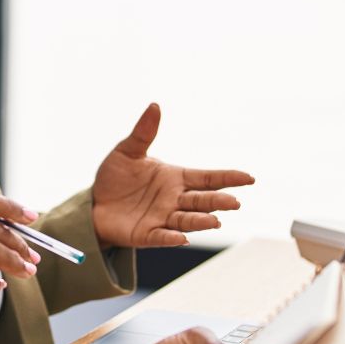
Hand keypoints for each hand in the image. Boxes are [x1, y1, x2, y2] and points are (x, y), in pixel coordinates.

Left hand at [91, 103, 254, 248]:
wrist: (95, 203)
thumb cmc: (115, 177)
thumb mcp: (127, 151)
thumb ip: (144, 133)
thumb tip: (155, 106)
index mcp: (176, 178)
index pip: (207, 178)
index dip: (228, 178)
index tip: (249, 178)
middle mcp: (174, 200)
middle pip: (202, 201)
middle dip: (218, 202)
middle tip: (234, 203)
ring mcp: (162, 218)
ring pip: (187, 220)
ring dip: (200, 222)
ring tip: (215, 221)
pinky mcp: (147, 234)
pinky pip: (162, 237)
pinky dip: (171, 237)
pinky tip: (181, 237)